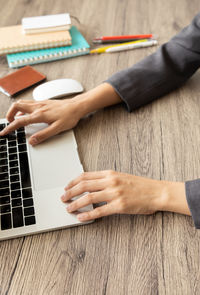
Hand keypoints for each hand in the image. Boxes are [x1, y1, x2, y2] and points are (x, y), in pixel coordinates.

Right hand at [0, 98, 83, 144]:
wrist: (76, 106)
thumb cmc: (69, 117)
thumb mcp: (57, 129)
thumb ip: (44, 135)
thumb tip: (32, 141)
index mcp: (40, 115)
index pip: (20, 121)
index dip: (10, 127)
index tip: (4, 132)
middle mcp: (38, 107)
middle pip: (16, 106)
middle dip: (9, 115)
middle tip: (8, 123)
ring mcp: (40, 103)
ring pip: (22, 103)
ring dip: (15, 110)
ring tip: (14, 118)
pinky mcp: (43, 102)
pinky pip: (28, 103)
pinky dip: (22, 108)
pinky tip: (26, 113)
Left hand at [61, 170, 188, 221]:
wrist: (156, 192)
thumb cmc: (140, 185)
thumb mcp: (121, 177)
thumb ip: (106, 180)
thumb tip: (90, 186)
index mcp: (110, 173)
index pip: (85, 176)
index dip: (73, 182)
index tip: (66, 187)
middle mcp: (110, 181)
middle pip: (83, 186)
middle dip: (70, 192)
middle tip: (63, 198)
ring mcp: (115, 193)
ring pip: (88, 198)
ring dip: (75, 203)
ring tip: (68, 208)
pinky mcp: (119, 206)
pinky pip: (99, 211)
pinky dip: (88, 215)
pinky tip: (81, 218)